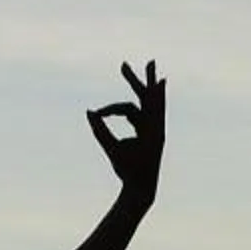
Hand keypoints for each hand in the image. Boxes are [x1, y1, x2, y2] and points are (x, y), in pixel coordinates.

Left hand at [87, 60, 165, 198]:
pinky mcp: (159, 133)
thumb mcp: (109, 145)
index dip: (110, 109)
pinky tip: (161, 82)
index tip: (96, 113)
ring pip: (153, 100)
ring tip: (151, 63)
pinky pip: (158, 111)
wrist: (137, 185)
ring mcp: (157, 128)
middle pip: (143, 97)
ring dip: (150, 81)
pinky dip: (160, 97)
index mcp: (142, 126)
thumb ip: (100, 129)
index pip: (126, 108)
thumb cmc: (125, 169)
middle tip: (123, 64)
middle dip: (135, 79)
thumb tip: (89, 111)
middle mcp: (151, 124)